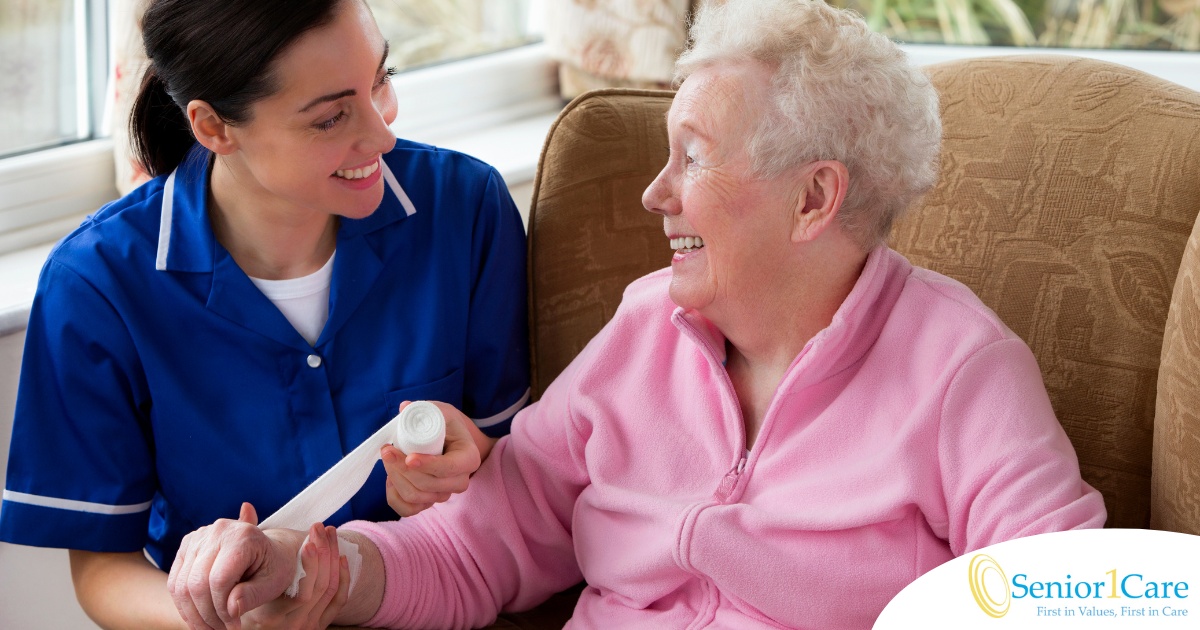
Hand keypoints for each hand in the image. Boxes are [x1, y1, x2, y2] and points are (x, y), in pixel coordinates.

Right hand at [168, 503, 301, 628]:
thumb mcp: (273, 583)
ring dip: (193, 614)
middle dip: (207, 615)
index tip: (234, 626)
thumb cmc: (275, 567)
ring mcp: (198, 536)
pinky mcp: (187, 545)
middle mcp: (218, 531)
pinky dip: (184, 606)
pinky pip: (175, 582)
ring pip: (181, 586)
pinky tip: (200, 619)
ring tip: (211, 629)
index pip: (219, 580)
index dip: (222, 610)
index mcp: (243, 536)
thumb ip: (252, 596)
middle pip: (196, 583)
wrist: (271, 550)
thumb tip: (231, 610)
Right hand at [238, 522, 348, 629]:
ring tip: (328, 532)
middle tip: (319, 528)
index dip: (311, 562)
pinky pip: (338, 600)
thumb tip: (247, 506)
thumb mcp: (239, 580)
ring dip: (333, 557)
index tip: (311, 538)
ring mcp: (304, 628)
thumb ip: (243, 548)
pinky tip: (341, 556)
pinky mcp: (317, 627)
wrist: (251, 622)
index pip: (302, 591)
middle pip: (319, 587)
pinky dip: (344, 577)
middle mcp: (289, 626)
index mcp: (268, 616)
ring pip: (329, 590)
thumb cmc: (239, 598)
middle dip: (324, 553)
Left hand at [381, 400, 493, 516]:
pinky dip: (394, 496)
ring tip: (387, 458)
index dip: (428, 465)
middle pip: (429, 485)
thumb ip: (424, 409)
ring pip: (416, 497)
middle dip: (402, 470)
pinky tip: (390, 478)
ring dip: (396, 478)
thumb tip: (404, 408)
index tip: (408, 457)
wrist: (449, 441)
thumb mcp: (440, 412)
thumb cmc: (446, 425)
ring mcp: (444, 494)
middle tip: (387, 449)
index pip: (449, 468)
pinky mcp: (429, 502)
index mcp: (469, 458)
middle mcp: (460, 481)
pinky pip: (408, 510)